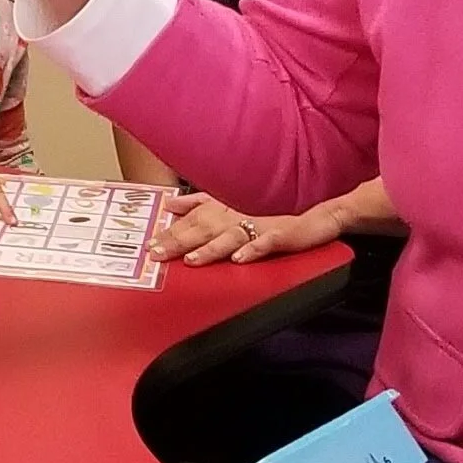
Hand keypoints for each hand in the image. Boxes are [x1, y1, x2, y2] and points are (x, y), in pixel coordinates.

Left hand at [164, 192, 343, 266]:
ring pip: (232, 236)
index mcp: (225, 210)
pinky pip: (267, 241)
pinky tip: (240, 258)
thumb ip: (198, 203)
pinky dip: (254, 249)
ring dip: (212, 248)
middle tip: (157, 254)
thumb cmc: (270, 210)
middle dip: (180, 241)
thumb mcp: (230, 203)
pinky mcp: (284, 232)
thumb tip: (169, 203)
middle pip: (205, 228)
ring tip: (192, 260)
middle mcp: (239, 215)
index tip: (148, 246)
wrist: (314, 213)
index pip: (192, 221)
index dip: (170, 233)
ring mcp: (261, 224)